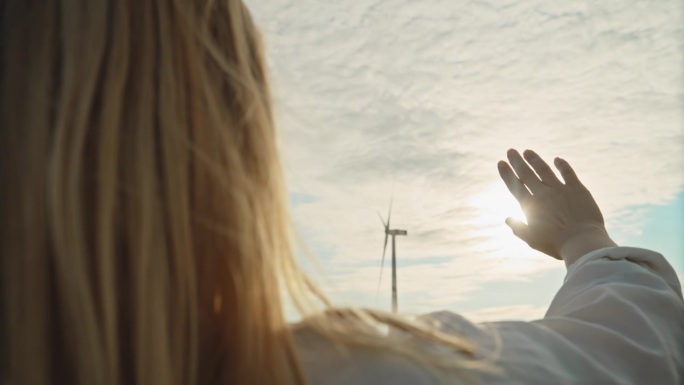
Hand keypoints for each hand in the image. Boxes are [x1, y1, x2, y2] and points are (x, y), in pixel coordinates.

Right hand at [497, 149, 616, 266]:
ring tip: (527, 151)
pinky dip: (562, 165)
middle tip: (510, 150)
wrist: (582, 242)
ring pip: (544, 170)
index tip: (501, 163)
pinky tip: (557, 159)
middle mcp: (543, 194)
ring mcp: (560, 190)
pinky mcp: (577, 189)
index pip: (515, 186)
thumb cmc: (555, 244)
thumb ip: (518, 229)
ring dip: (535, 160)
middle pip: (527, 174)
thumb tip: (507, 219)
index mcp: (531, 206)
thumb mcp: (532, 240)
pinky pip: (568, 173)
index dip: (507, 174)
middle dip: (517, 161)